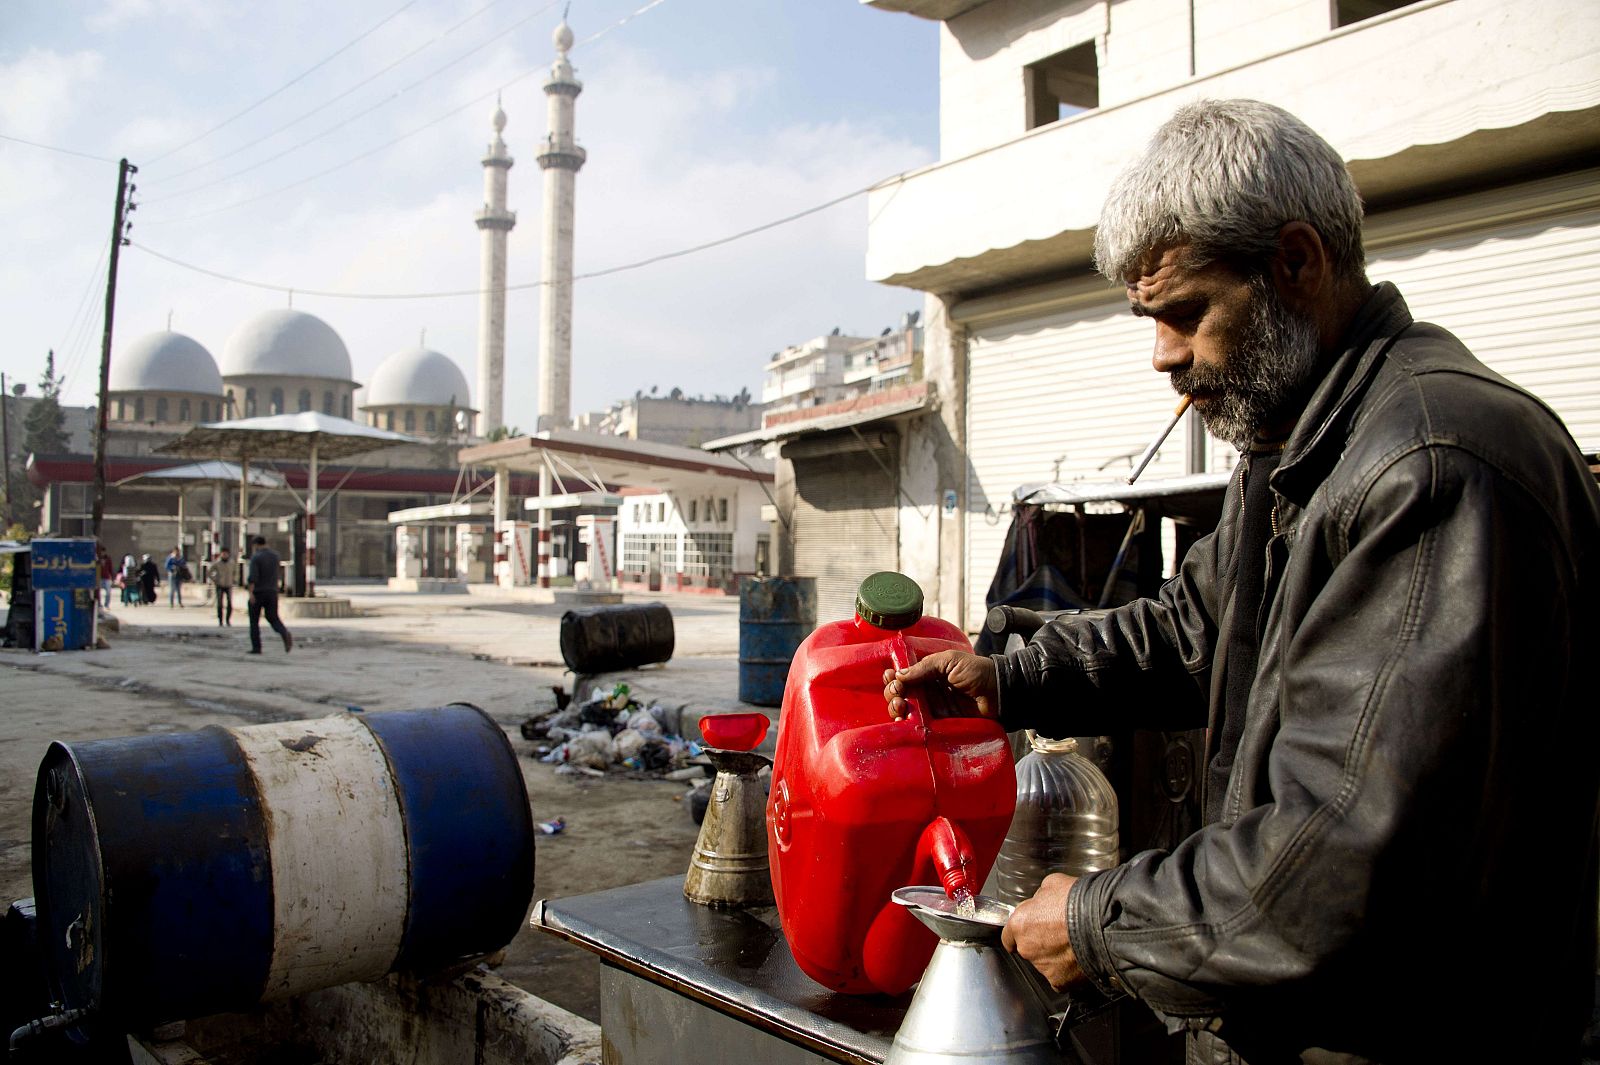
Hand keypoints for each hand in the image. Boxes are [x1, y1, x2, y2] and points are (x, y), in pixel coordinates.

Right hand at [881, 650, 998, 720]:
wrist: (999, 693)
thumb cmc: (978, 671)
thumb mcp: (950, 661)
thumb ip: (925, 667)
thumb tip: (899, 675)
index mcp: (928, 671)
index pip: (903, 674)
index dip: (893, 677)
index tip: (892, 679)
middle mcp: (927, 689)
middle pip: (900, 692)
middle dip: (893, 693)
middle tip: (898, 695)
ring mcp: (932, 707)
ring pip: (905, 709)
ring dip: (896, 708)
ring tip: (900, 708)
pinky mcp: (938, 722)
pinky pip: (918, 724)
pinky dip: (907, 724)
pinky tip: (903, 722)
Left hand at [1002, 873, 1087, 990]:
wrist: (1101, 923)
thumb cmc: (1077, 901)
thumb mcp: (1051, 884)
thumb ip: (1040, 898)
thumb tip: (1041, 901)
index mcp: (1020, 924)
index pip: (1008, 936)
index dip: (1020, 933)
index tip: (1028, 932)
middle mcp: (1027, 948)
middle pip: (1028, 949)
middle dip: (1041, 943)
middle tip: (1060, 933)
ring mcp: (1043, 967)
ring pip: (1046, 964)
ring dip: (1055, 956)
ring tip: (1073, 944)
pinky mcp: (1060, 981)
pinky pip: (1061, 977)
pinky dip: (1068, 971)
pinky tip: (1079, 958)